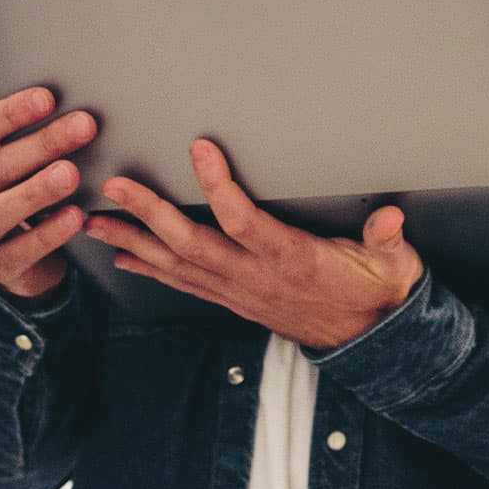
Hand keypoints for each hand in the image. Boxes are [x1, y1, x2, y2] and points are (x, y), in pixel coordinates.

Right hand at [0, 87, 94, 302]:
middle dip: (42, 144)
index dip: (11, 113)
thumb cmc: (21, 194)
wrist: (16, 257)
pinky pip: (21, 249)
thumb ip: (34, 140)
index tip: (47, 97)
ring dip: (36, 190)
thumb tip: (78, 108)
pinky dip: (49, 233)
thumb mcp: (20, 166)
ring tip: (70, 173)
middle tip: (83, 125)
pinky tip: (74, 217)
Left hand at [82, 138, 423, 347]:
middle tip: (116, 187)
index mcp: (291, 259)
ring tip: (95, 220)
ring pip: (177, 266)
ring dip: (133, 241)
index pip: (243, 219)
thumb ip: (387, 239)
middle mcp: (256, 277)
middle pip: (191, 243)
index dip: (217, 184)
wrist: (369, 340)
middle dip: (148, 213)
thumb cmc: (375, 294)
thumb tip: (388, 218)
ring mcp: (240, 292)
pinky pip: (183, 283)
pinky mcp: (234, 300)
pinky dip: (149, 268)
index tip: (199, 148)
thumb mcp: (393, 264)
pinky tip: (124, 254)